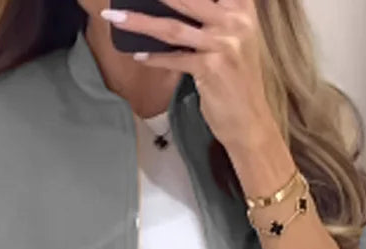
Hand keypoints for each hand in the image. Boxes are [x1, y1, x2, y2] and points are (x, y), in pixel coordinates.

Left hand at [101, 0, 278, 152]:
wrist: (250, 121)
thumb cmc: (238, 81)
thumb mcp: (235, 40)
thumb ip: (214, 17)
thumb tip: (176, 5)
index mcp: (242, 8)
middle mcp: (235, 21)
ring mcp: (224, 44)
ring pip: (173, 28)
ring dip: (139, 22)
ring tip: (115, 16)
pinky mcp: (212, 68)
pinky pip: (174, 59)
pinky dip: (154, 57)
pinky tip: (138, 54)